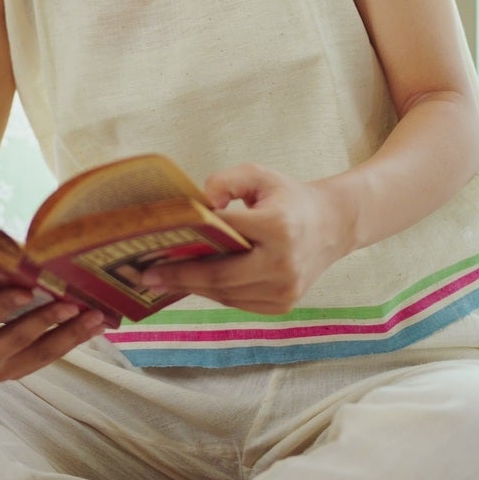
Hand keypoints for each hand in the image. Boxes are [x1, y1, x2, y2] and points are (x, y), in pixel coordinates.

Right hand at [0, 283, 105, 381]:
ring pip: (38, 354)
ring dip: (70, 336)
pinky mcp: (11, 373)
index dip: (2, 305)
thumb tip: (9, 247)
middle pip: (16, 339)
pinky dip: (68, 342)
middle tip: (74, 304)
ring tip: (96, 318)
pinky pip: (43, 358)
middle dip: (47, 320)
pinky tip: (92, 328)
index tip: (28, 289)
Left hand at [140, 164, 350, 314]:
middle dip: (180, 276)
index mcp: (279, 226)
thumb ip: (225, 181)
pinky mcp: (282, 304)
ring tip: (162, 280)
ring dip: (192, 288)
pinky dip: (214, 293)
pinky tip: (192, 283)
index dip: (190, 239)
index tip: (157, 245)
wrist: (332, 225)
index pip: (225, 232)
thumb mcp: (259, 175)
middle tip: (146, 276)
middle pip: (220, 276)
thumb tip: (199, 206)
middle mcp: (283, 263)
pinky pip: (238, 301)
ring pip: (226, 294)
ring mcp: (285, 290)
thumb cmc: (289, 198)